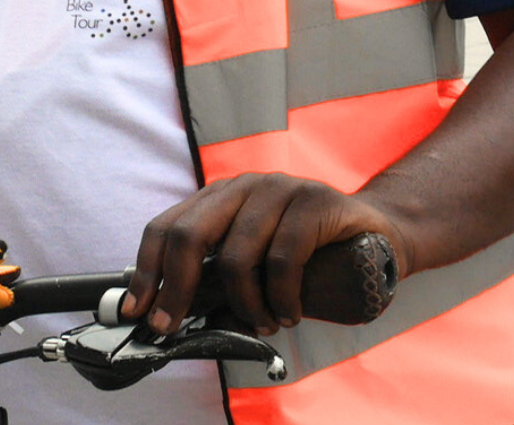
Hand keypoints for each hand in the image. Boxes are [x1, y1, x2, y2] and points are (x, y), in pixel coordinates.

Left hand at [120, 173, 409, 337]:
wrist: (376, 235)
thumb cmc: (308, 256)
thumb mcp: (254, 265)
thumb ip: (219, 280)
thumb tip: (175, 316)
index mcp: (219, 197)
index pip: (166, 227)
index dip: (145, 271)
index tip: (136, 310)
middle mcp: (243, 186)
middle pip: (189, 235)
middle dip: (174, 289)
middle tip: (172, 327)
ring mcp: (278, 188)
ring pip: (235, 256)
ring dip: (244, 305)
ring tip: (262, 322)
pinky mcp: (314, 201)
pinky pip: (282, 260)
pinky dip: (281, 299)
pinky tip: (289, 312)